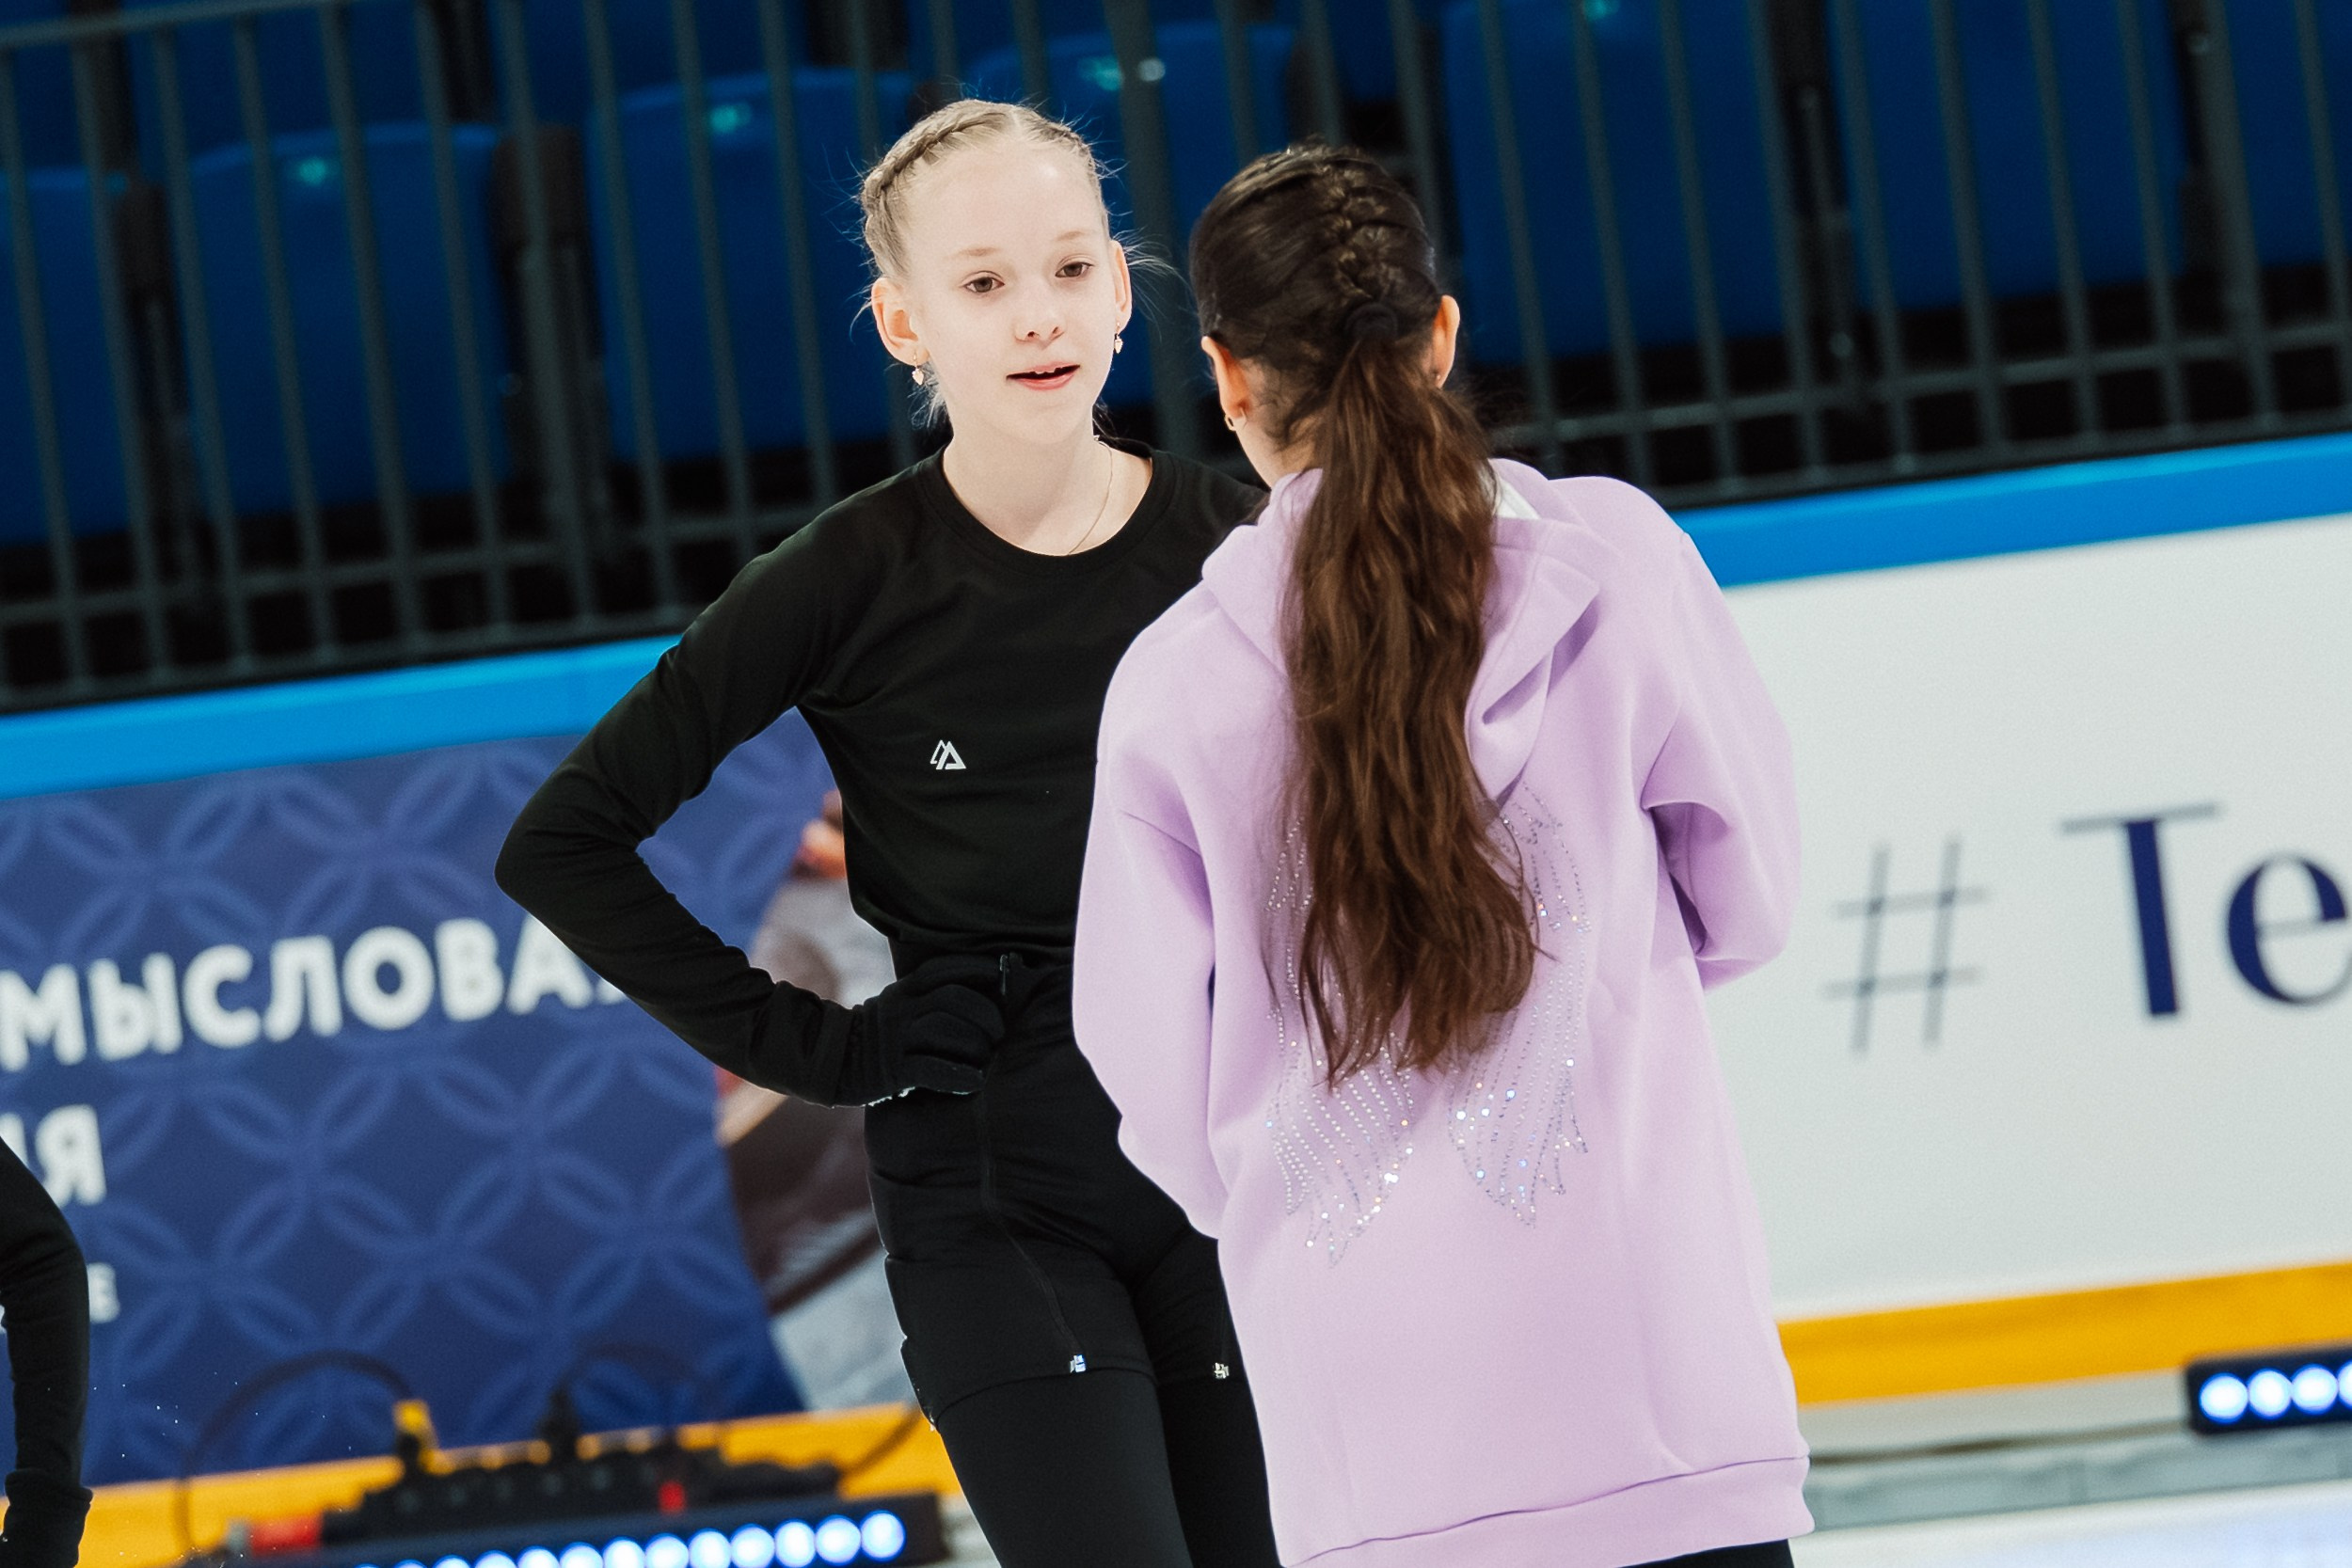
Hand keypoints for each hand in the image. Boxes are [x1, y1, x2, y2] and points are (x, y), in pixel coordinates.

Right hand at [858, 955, 1005, 1096]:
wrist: (830, 1064)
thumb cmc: (879, 1038)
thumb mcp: (898, 1007)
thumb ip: (928, 998)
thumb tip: (981, 994)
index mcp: (904, 990)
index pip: (942, 968)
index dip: (974, 968)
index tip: (998, 975)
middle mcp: (900, 1009)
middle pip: (951, 998)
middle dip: (984, 1012)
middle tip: (998, 1032)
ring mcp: (895, 1039)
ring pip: (942, 1028)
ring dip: (974, 1044)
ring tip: (987, 1058)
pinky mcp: (891, 1072)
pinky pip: (929, 1069)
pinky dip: (957, 1075)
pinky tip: (975, 1081)